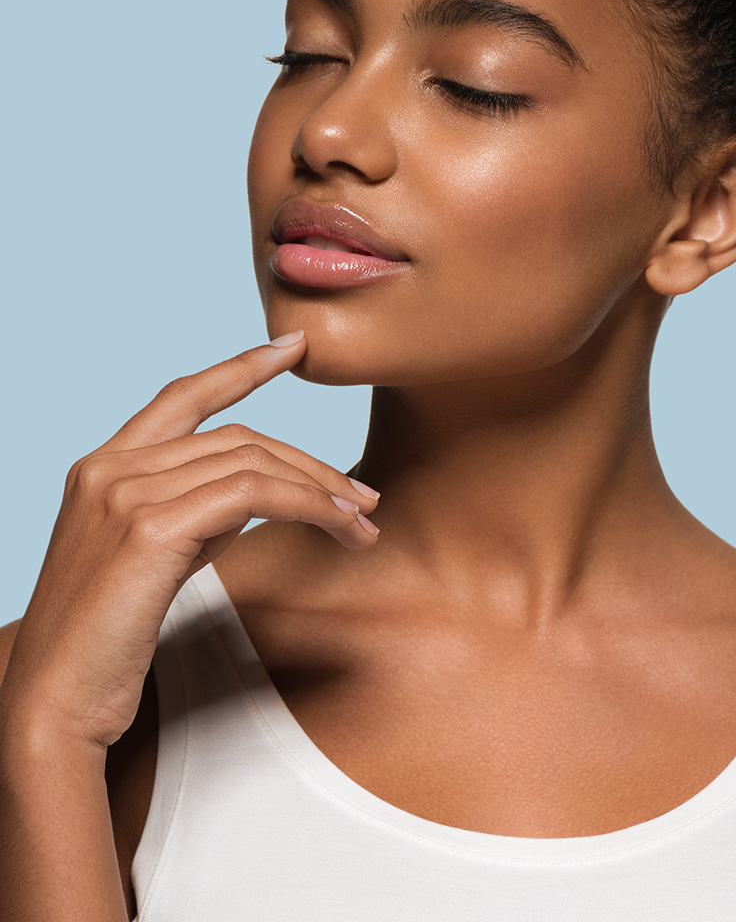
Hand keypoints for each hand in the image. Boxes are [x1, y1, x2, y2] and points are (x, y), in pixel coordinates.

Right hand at [0, 331, 379, 750]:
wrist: (53, 706)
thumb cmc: (102, 643)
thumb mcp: (147, 559)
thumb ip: (190, 514)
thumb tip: (252, 493)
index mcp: (101, 468)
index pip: (182, 398)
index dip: (240, 368)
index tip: (291, 348)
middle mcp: (108, 468)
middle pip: (236, 436)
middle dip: (310, 463)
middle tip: (363, 496)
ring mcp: (125, 493)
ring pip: (252, 461)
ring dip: (320, 489)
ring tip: (363, 522)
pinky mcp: (150, 528)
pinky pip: (252, 494)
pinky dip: (305, 504)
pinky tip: (335, 524)